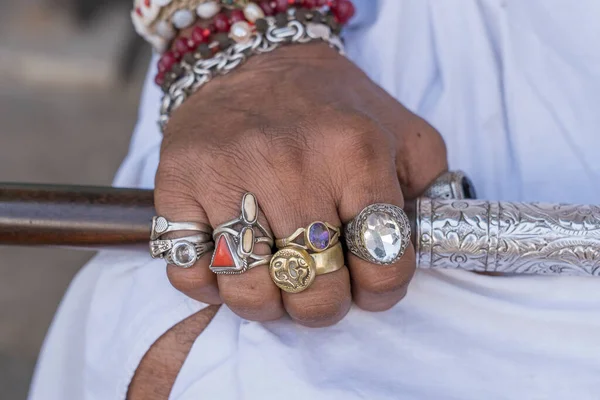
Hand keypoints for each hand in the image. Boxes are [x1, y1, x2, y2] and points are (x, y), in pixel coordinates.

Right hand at [156, 42, 447, 326]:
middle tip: (322, 286)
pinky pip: (189, 272)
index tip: (372, 284)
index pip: (383, 263)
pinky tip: (232, 263)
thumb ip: (430, 190)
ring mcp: (228, 174)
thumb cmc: (331, 106)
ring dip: (268, 304)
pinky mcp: (179, 182)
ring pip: (249, 292)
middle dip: (324, 307)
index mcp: (356, 151)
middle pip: (315, 289)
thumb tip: (429, 251)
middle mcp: (291, 163)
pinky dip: (211, 287)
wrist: (253, 60)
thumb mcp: (403, 133)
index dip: (383, 291)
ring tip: (277, 280)